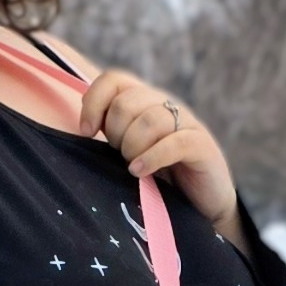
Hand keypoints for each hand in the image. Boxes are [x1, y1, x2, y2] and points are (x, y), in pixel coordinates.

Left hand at [79, 66, 237, 230]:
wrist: (202, 204)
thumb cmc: (160, 180)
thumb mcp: (129, 154)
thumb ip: (112, 136)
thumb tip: (84, 126)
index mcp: (144, 102)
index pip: (114, 80)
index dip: (94, 102)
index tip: (87, 132)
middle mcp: (165, 105)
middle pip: (126, 102)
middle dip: (115, 133)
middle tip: (120, 157)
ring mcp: (186, 123)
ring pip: (149, 120)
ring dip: (132, 147)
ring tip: (131, 168)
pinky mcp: (202, 145)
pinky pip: (174, 143)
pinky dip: (151, 158)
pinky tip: (140, 172)